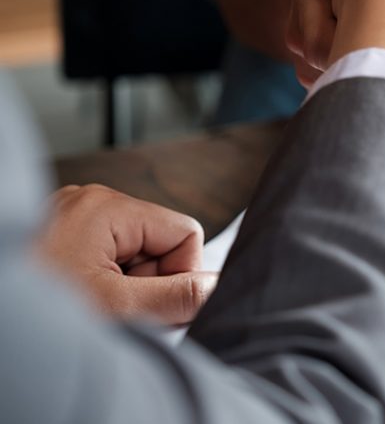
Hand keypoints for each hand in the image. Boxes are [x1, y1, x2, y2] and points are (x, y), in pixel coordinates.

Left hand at [36, 185, 217, 324]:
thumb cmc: (34, 310)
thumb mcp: (116, 307)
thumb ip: (178, 297)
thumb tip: (219, 287)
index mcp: (108, 206)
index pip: (185, 233)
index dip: (181, 275)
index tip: (156, 307)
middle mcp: (91, 203)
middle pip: (159, 243)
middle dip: (149, 284)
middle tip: (117, 312)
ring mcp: (72, 219)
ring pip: (134, 256)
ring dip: (126, 289)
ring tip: (94, 309)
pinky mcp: (59, 237)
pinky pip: (106, 259)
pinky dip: (104, 285)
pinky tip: (82, 302)